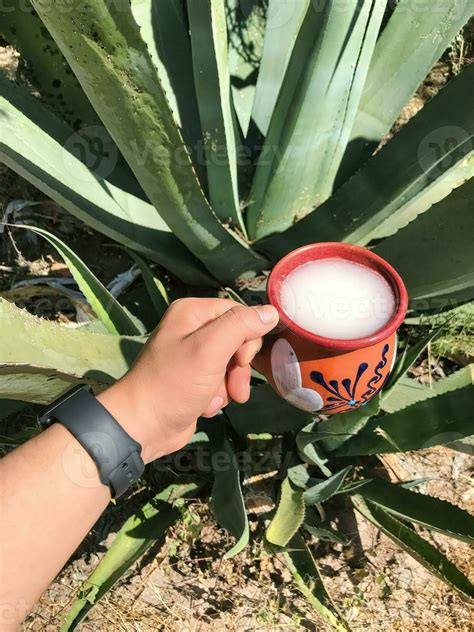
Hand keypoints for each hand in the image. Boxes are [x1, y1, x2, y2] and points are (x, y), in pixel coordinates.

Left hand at [97, 298, 278, 462]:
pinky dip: (218, 394)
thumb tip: (272, 312)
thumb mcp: (210, 349)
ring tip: (215, 400)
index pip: (239, 313)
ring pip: (232, 363)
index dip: (248, 337)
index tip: (243, 360)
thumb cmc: (175, 383)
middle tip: (234, 387)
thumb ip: (240, 326)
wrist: (143, 426)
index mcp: (193, 312)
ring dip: (229, 384)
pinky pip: (221, 380)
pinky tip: (206, 406)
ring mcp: (193, 354)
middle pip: (238, 339)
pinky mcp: (194, 378)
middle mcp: (192, 328)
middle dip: (239, 367)